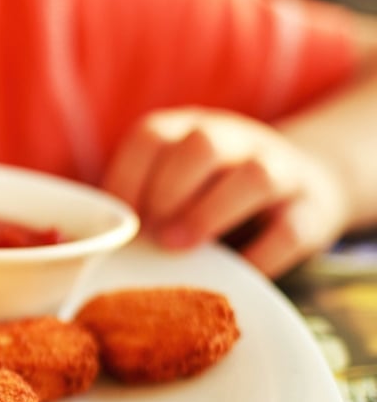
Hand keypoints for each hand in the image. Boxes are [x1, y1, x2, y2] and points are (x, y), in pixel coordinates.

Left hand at [101, 107, 347, 276]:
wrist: (306, 185)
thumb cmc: (213, 192)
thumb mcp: (177, 180)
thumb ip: (141, 201)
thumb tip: (88, 244)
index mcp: (190, 130)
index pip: (151, 135)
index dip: (127, 176)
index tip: (117, 219)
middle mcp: (236, 140)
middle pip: (203, 145)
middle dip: (169, 190)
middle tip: (150, 235)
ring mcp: (281, 169)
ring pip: (254, 177)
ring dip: (210, 213)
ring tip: (178, 246)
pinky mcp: (314, 209)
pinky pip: (291, 229)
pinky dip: (261, 254)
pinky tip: (234, 272)